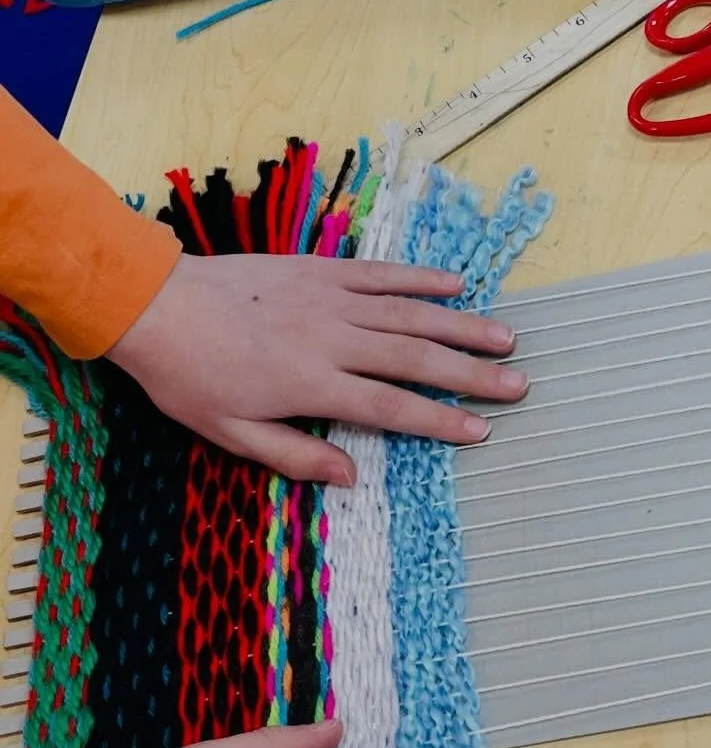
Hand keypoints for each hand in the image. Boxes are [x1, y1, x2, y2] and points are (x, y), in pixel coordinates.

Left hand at [107, 254, 527, 484]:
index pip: (391, 407)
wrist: (156, 304)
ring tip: (505, 338)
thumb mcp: (230, 434)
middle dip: (471, 374)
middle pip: (416, 359)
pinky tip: (455, 284)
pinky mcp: (321, 270)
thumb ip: (296, 455)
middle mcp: (331, 339)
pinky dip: (420, 278)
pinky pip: (380, 274)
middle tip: (517, 385)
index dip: (439, 420)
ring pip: (409, 314)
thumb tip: (353, 477)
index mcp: (311, 385)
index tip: (480, 431)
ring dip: (461, 326)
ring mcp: (330, 299)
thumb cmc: (189, 376)